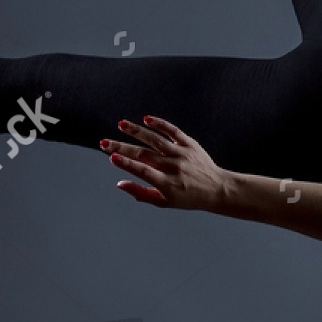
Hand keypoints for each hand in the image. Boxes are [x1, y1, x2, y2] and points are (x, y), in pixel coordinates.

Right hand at [100, 115, 227, 209]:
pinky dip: (160, 124)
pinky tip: (146, 119)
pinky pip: (173, 131)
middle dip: (122, 148)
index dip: (126, 164)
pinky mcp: (190, 144)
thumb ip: (141, 193)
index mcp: (166, 184)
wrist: (217, 189)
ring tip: (121, 124)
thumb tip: (119, 183)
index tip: (111, 157)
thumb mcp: (164, 202)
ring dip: (136, 131)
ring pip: (156, 139)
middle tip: (104, 142)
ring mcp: (182, 154)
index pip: (143, 171)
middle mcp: (173, 167)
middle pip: (144, 154)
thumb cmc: (187, 198)